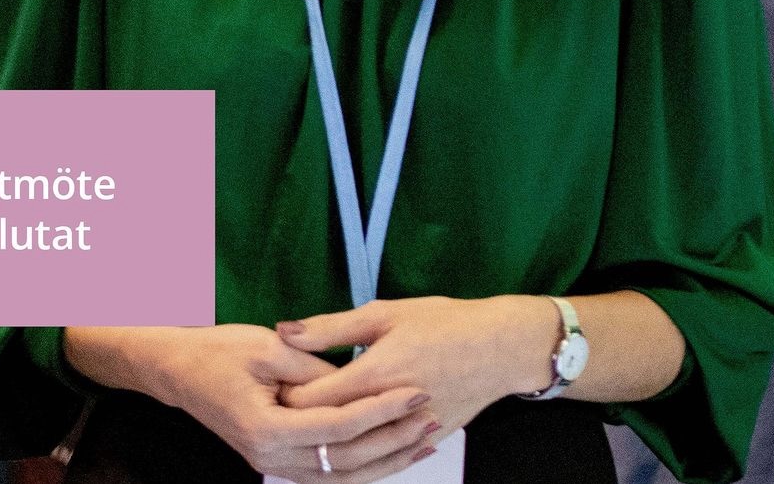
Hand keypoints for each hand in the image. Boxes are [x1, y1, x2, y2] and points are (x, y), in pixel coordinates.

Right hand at [64, 323, 437, 482]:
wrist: (179, 371)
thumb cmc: (218, 352)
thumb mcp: (266, 348)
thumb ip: (311, 366)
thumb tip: (353, 376)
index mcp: (268, 429)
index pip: (339, 426)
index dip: (381, 408)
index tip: (415, 389)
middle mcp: (272, 458)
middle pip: (346, 459)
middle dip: (393, 439)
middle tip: (430, 415)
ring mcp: (274, 464)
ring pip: (341, 475)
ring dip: (386, 459)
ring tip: (425, 438)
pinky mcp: (278, 459)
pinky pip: (328, 470)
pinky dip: (363, 463)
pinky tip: (390, 451)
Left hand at [278, 296, 560, 451]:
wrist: (500, 346)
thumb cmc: (442, 321)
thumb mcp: (384, 313)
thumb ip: (331, 328)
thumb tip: (284, 330)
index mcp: (374, 375)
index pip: (313, 400)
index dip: (286, 395)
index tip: (273, 385)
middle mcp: (389, 412)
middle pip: (330, 431)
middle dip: (303, 421)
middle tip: (281, 407)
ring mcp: (410, 433)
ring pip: (357, 455)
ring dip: (331, 443)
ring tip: (310, 427)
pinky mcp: (427, 441)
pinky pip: (386, 460)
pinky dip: (363, 456)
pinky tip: (348, 447)